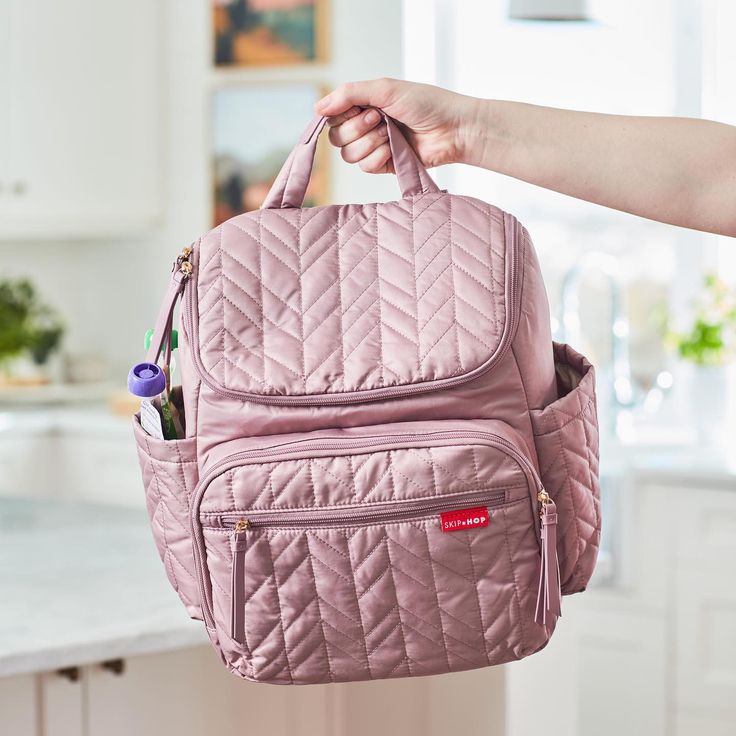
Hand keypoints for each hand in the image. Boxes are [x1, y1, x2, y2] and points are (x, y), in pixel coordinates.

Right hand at [314, 78, 483, 172]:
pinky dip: (378, 157)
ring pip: (348, 155)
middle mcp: (365, 126)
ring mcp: (374, 147)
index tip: (363, 108)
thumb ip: (348, 95)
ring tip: (391, 133)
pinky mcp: (384, 165)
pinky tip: (395, 149)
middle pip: (335, 138)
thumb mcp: (384, 89)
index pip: (331, 116)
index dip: (341, 115)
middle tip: (380, 119)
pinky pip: (365, 167)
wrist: (452, 129)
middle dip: (357, 129)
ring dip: (370, 143)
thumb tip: (317, 108)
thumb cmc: (425, 104)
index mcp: (363, 105)